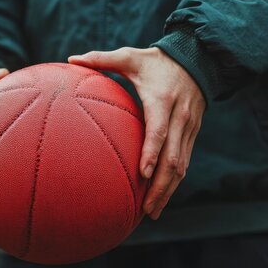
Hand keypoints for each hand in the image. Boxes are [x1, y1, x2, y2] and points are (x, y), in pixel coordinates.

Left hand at [69, 47, 204, 219]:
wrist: (197, 59)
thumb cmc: (156, 61)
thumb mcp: (130, 56)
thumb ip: (101, 58)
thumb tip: (71, 58)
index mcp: (162, 100)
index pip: (159, 130)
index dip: (152, 152)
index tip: (143, 173)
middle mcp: (179, 117)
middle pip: (173, 158)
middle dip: (160, 186)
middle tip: (146, 209)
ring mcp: (189, 128)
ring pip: (182, 165)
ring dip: (168, 190)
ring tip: (153, 212)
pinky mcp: (193, 134)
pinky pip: (185, 161)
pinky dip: (174, 181)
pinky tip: (161, 197)